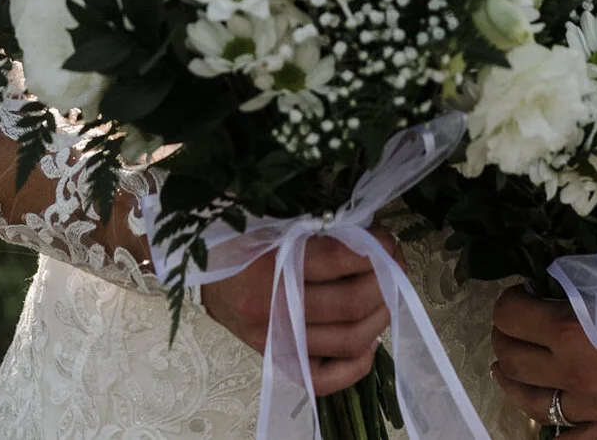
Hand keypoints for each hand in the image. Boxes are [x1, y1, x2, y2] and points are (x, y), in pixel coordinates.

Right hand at [199, 230, 396, 395]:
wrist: (203, 272)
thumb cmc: (240, 237)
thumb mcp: (272, 218)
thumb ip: (317, 226)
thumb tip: (370, 235)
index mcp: (267, 263)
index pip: (339, 259)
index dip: (375, 248)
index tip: (386, 240)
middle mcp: (271, 308)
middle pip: (351, 303)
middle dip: (386, 281)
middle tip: (393, 263)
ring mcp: (275, 341)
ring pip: (349, 340)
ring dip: (381, 315)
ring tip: (387, 294)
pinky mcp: (277, 361)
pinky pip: (326, 379)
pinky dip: (358, 363)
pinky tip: (370, 339)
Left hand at [490, 287, 596, 439]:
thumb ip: (579, 287)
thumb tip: (552, 286)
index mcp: (573, 330)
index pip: (513, 316)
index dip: (509, 300)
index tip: (521, 292)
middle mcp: (577, 374)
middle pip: (513, 360)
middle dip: (504, 337)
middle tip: (512, 324)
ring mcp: (596, 407)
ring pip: (533, 403)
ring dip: (512, 381)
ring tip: (508, 366)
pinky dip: (553, 431)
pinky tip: (545, 415)